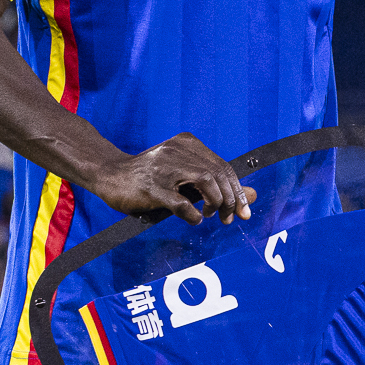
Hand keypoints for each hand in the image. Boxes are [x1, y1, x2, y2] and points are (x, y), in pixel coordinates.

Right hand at [87, 134, 253, 224]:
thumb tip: (253, 196)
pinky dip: (192, 214)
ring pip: (205, 181)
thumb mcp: (186, 178)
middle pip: (218, 174)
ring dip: (215, 203)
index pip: (223, 166)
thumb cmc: (151, 178)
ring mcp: (163, 169)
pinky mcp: (151, 188)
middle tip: (229, 218)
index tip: (243, 211)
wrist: (110, 175)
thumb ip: (218, 186)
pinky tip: (195, 219)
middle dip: (230, 199)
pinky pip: (180, 202)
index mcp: (187, 144)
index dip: (238, 190)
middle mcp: (177, 151)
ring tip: (212, 216)